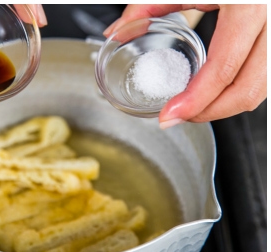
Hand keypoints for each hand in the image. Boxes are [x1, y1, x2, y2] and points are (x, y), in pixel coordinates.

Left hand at [104, 4, 266, 127]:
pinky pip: (267, 74)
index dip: (196, 100)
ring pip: (264, 87)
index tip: (170, 116)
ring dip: (227, 104)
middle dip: (211, 112)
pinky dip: (241, 87)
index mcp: (248, 6)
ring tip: (193, 108)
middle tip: (178, 118)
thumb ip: (150, 5)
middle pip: (251, 89)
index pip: (224, 67)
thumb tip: (117, 30)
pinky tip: (215, 90)